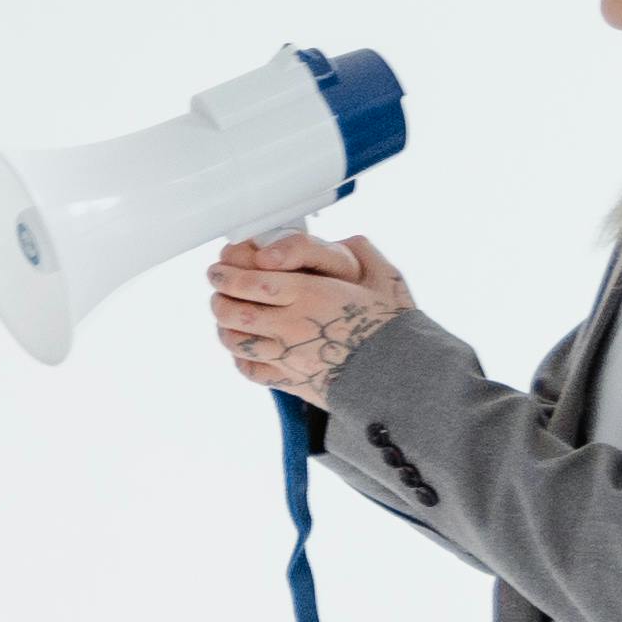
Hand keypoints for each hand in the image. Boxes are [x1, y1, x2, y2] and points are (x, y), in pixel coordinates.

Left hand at [209, 230, 414, 405]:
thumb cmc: (396, 327)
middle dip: (220, 298)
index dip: (228, 275)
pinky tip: (243, 349)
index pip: (252, 282)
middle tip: (217, 288)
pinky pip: (252, 370)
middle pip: (236, 311)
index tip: (218, 269)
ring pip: (238, 341)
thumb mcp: (385, 278)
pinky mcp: (292, 383)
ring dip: (225, 327)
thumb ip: (360, 253)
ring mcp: (290, 357)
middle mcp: (294, 326)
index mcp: (312, 295)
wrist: (404, 379)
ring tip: (224, 316)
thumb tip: (344, 239)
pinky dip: (241, 358)